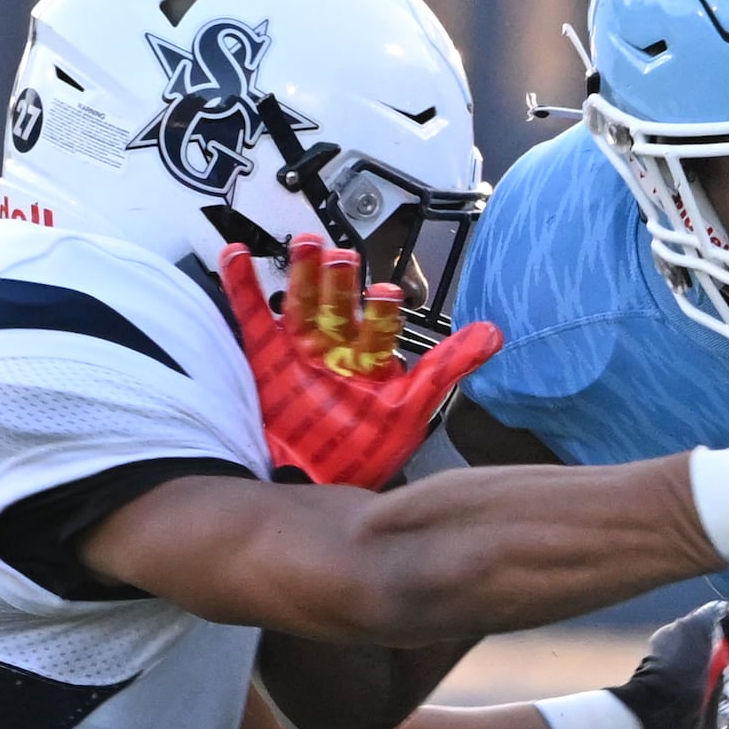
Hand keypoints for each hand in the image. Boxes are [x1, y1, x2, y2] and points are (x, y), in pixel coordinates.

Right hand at [226, 235, 495, 489]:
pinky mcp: (266, 358)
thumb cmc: (364, 452)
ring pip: (300, 302)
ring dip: (302, 274)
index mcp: (370, 359)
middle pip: (337, 304)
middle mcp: (336, 349)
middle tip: (341, 255)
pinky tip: (236, 256)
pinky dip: (242, 286)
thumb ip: (447, 367)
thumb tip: (492, 334)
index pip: (378, 325)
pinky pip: (253, 317)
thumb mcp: (411, 409)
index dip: (380, 309)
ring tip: (306, 244)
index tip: (384, 293)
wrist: (313, 484)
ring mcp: (300, 351)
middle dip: (339, 281)